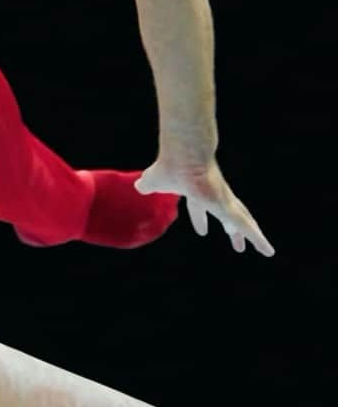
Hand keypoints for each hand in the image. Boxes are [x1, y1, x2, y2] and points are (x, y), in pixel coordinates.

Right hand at [135, 157, 274, 256]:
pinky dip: (259, 239)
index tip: (202, 231)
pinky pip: (249, 227)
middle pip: (226, 216)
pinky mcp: (230, 207)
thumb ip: (148, 184)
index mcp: (196, 191)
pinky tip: (269, 251)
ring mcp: (224, 200)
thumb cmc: (170, 165)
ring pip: (242, 220)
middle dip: (230, 229)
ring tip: (262, 248)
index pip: (200, 208)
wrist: (184, 155)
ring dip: (249, 235)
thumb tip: (138, 186)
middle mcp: (214, 195)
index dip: (200, 219)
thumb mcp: (154, 180)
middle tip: (235, 243)